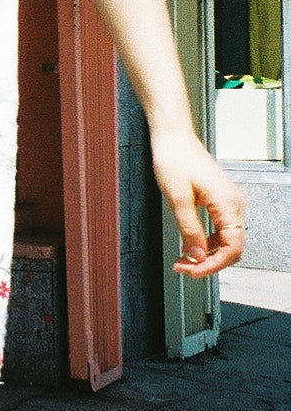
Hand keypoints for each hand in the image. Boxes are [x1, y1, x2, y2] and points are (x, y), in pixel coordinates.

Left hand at [150, 129, 245, 277]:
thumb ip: (189, 230)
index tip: (191, 271)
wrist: (174, 139)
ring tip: (183, 260)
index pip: (233, 248)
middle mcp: (235, 204)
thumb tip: (197, 256)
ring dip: (207, 254)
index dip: (213, 265)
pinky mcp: (221, 201)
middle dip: (209, 263)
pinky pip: (221, 230)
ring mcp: (230, 202)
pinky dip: (206, 242)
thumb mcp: (177, 200)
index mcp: (228, 204)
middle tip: (183, 268)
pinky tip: (190, 246)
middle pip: (232, 247)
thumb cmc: (175, 161)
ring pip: (227, 240)